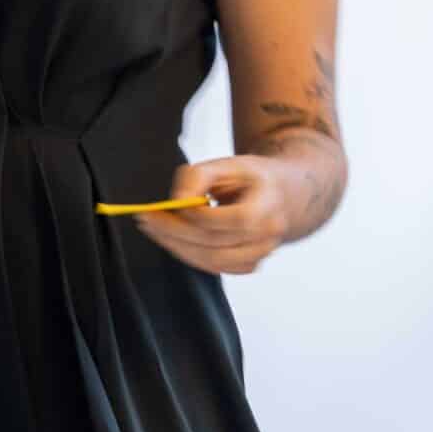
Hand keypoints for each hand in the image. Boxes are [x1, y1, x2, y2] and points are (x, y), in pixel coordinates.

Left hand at [133, 156, 294, 276]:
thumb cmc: (254, 178)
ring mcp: (261, 254)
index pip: (227, 221)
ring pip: (212, 261)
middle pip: (215, 245)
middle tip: (147, 221)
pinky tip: (176, 240)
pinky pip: (216, 268)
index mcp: (268, 207)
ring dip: (179, 248)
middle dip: (175, 235)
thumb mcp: (229, 163)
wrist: (285, 193)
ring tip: (156, 231)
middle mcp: (269, 236)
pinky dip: (192, 256)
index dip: (194, 215)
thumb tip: (177, 201)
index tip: (166, 206)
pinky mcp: (250, 264)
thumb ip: (199, 176)